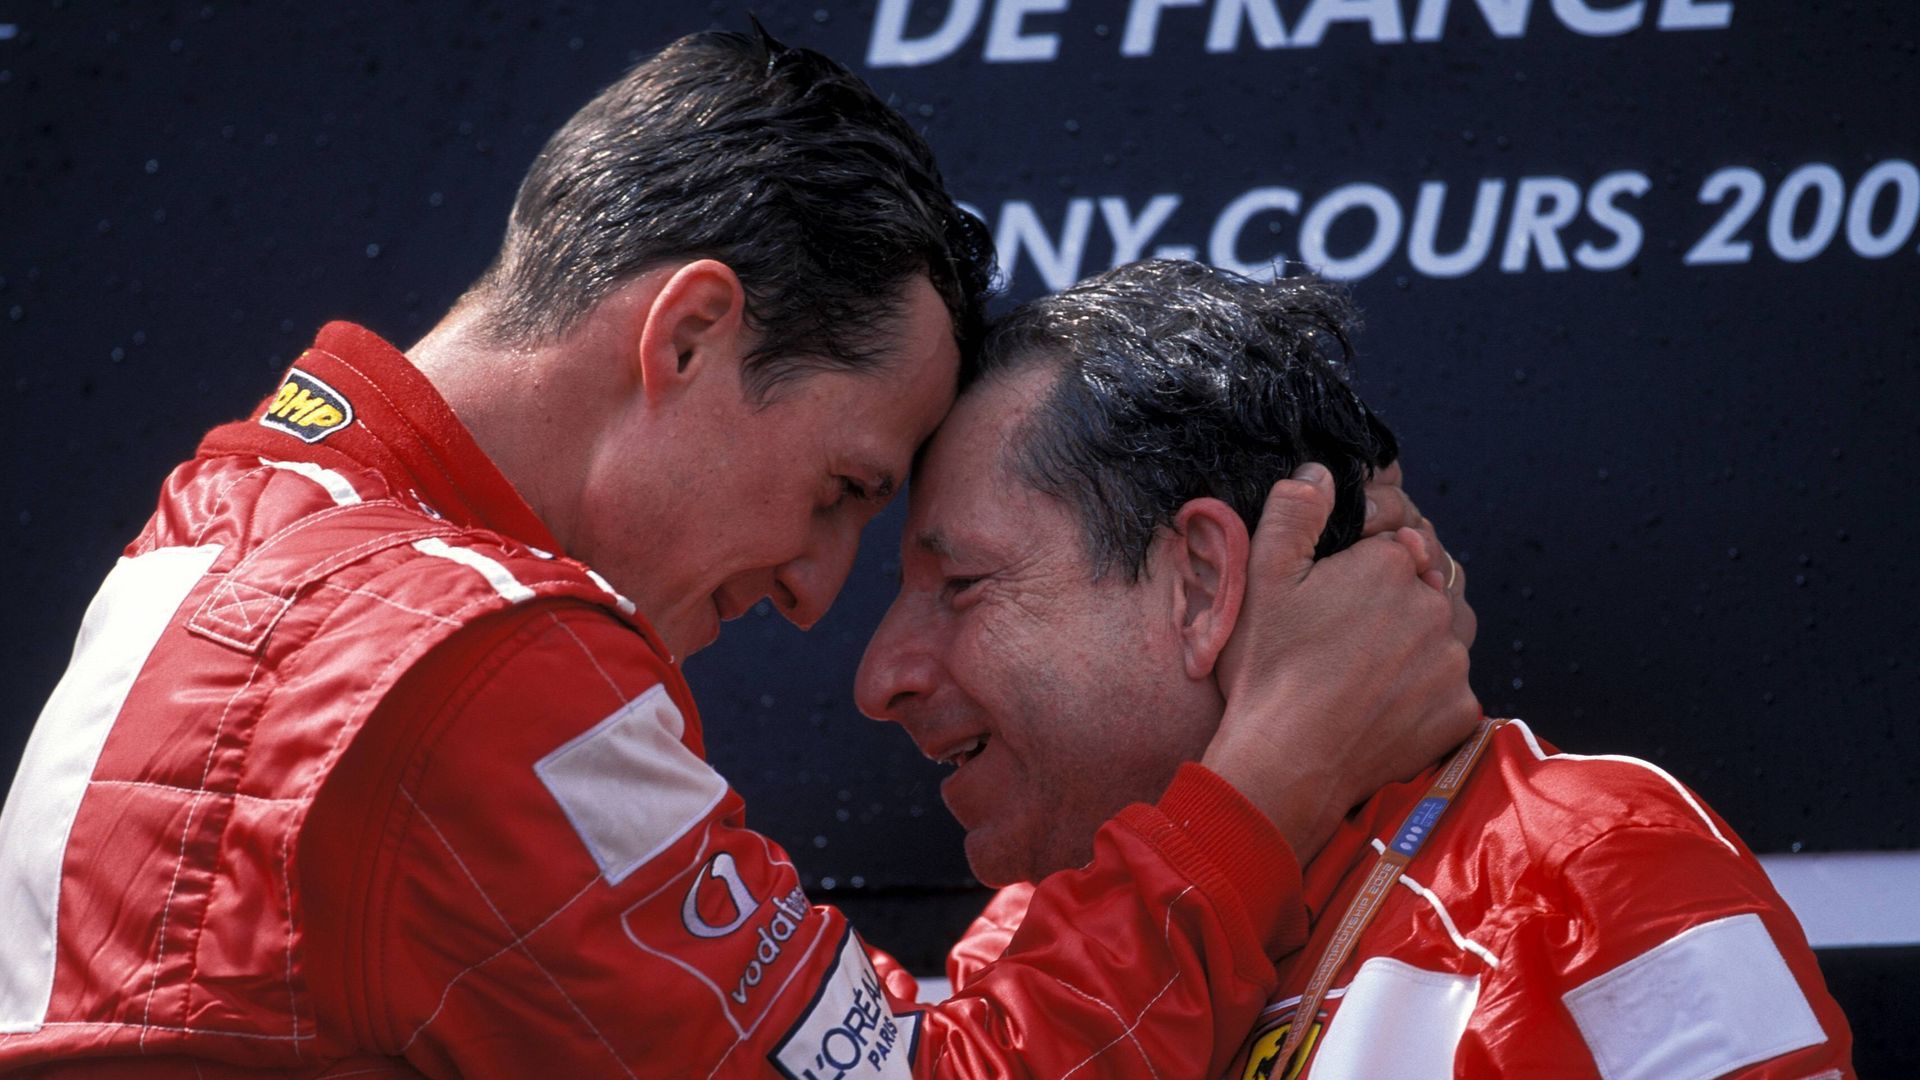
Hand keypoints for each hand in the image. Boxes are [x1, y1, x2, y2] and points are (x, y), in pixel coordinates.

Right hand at [1202, 463, 1478, 863]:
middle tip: (1343, 639)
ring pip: (1442, 638)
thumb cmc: (1270, 668)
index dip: (1362, 569)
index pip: (1395, 548)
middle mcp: (1434, 606)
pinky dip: (1425, 695)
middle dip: (1392, 605)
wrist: (1286, 761)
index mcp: (1391, 564)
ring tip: (1365, 671)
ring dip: (1416, 646)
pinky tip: (1383, 706)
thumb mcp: (1263, 577)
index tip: (1333, 601)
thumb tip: (1321, 472)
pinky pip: (1451, 690)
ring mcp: (1452, 662)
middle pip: (1424, 589)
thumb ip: (1294, 511)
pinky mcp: (1460, 711)